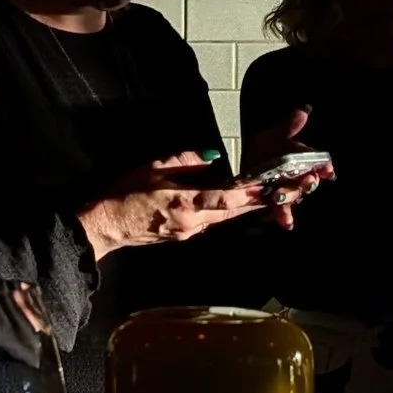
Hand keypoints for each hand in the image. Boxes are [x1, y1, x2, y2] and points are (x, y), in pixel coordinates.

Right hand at [79, 152, 275, 258]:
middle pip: (233, 212)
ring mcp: (189, 232)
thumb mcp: (153, 167)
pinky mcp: (183, 235)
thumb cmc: (124, 193)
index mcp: (186, 203)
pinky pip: (209, 221)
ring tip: (268, 194)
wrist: (106, 224)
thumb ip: (185, 160)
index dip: (252, 193)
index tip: (273, 186)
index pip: (227, 199)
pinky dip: (224, 211)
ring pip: (224, 218)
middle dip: (259, 201)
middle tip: (286, 191)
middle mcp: (193, 222)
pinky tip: (233, 201)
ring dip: (245, 206)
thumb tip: (212, 157)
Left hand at [239, 100, 331, 226]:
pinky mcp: (273, 202)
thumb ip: (289, 126)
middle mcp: (296, 176)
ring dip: (291, 196)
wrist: (240, 163)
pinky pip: (281, 210)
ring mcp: (285, 190)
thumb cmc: (260, 148)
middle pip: (308, 182)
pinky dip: (285, 216)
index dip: (324, 167)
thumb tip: (304, 111)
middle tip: (307, 181)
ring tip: (281, 196)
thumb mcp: (272, 135)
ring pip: (294, 195)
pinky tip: (287, 222)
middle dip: (308, 183)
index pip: (318, 164)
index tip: (327, 170)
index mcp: (300, 160)